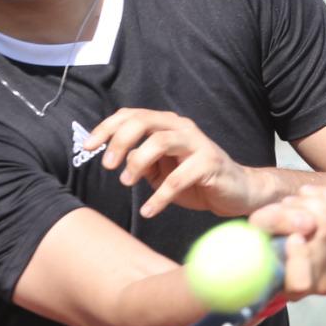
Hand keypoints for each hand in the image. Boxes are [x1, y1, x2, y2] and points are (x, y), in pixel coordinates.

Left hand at [82, 108, 264, 218]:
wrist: (236, 191)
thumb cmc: (194, 179)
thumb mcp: (161, 169)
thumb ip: (140, 160)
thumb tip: (116, 157)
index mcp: (166, 124)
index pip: (131, 115)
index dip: (106, 128)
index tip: (89, 146)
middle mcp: (181, 127)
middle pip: (143, 122)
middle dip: (120, 142)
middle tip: (108, 166)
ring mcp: (197, 143)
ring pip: (160, 141)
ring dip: (138, 162)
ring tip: (127, 183)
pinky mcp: (210, 163)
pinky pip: (179, 178)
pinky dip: (159, 197)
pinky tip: (149, 210)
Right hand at [249, 185, 325, 299]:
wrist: (283, 238)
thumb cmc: (264, 237)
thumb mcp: (257, 229)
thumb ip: (273, 224)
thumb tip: (307, 223)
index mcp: (291, 288)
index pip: (302, 282)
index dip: (300, 257)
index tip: (292, 237)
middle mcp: (320, 285)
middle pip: (322, 239)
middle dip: (302, 211)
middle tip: (285, 203)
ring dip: (313, 203)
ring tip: (294, 200)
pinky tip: (311, 194)